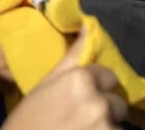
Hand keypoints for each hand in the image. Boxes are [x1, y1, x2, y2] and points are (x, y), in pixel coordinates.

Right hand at [2, 27, 127, 129]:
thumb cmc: (26, 121)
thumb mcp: (44, 86)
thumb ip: (72, 58)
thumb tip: (89, 25)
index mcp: (81, 79)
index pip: (109, 77)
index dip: (97, 87)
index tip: (82, 98)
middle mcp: (99, 102)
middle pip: (118, 103)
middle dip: (105, 109)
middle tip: (82, 119)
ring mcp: (107, 127)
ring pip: (118, 125)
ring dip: (106, 128)